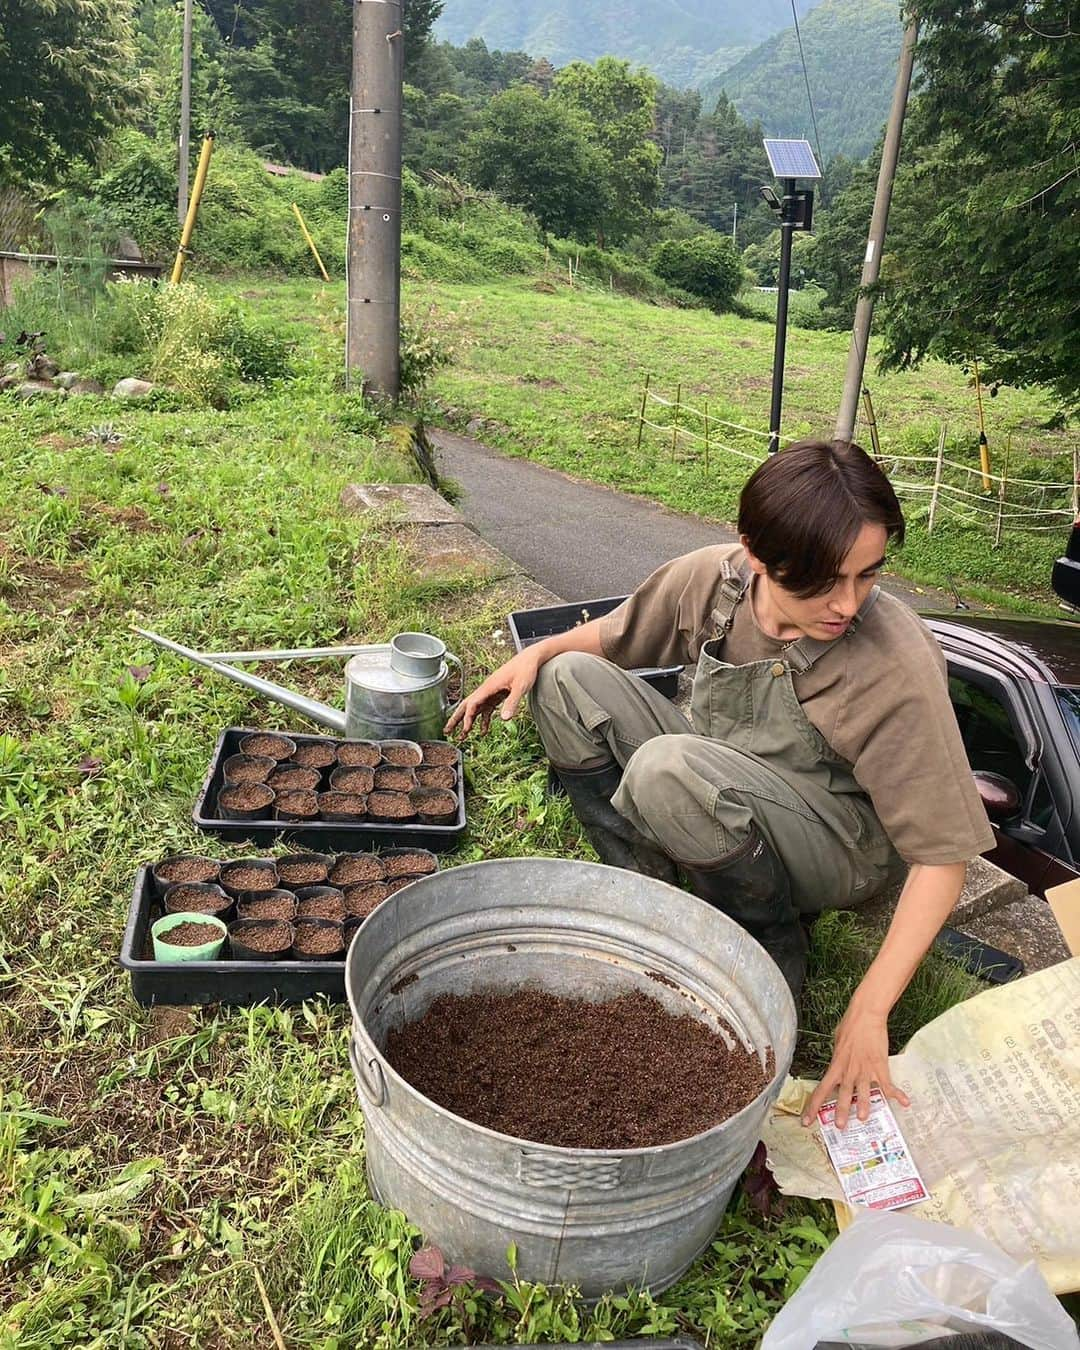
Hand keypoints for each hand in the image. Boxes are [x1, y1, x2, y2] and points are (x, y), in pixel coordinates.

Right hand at [443, 650, 540, 738]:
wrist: (530, 659)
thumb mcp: (520, 687)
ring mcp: (491, 693)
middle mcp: (486, 690)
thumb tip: (504, 719)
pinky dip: (483, 721)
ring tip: (461, 736)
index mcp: (489, 687)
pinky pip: (486, 710)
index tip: (466, 730)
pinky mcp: (498, 695)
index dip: (467, 718)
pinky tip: (483, 731)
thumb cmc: (525, 669)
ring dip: (467, 722)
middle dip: (456, 719)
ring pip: (474, 709)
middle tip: (446, 731)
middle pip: (466, 706)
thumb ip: (512, 702)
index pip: (472, 704)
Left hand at [802, 1002, 909, 1130]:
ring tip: (863, 1118)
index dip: (813, 1106)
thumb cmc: (850, 1026)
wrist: (865, 1015)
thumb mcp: (837, 1043)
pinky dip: (897, 1094)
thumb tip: (837, 1066)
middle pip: (842, 1094)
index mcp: (836, 1065)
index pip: (821, 1089)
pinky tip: (905, 1103)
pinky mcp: (880, 1066)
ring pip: (862, 1092)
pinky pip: (888, 1084)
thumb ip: (838, 1059)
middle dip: (840, 1111)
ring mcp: (864, 1069)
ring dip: (863, 1105)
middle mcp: (848, 1070)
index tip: (807, 1120)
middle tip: (839, 1127)